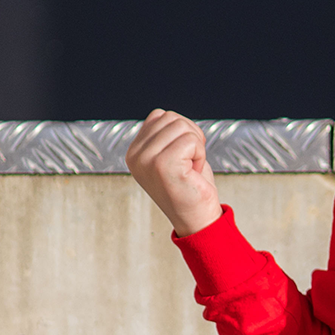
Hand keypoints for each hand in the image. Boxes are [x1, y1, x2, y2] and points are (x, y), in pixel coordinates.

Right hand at [126, 109, 222, 235]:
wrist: (198, 220)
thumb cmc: (191, 187)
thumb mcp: (172, 156)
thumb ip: (164, 136)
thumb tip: (166, 115)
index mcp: (134, 152)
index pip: (160, 116)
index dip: (182, 132)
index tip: (183, 157)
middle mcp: (135, 155)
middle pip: (172, 118)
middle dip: (191, 138)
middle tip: (189, 165)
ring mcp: (147, 160)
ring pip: (182, 126)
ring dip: (196, 147)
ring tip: (190, 169)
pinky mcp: (163, 165)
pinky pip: (192, 140)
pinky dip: (200, 155)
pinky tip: (193, 173)